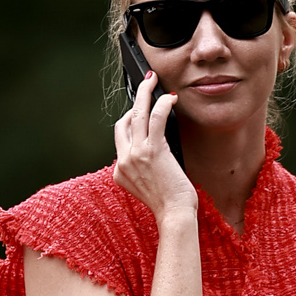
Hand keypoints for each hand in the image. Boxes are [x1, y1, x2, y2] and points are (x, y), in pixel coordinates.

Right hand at [113, 71, 194, 226]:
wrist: (175, 215)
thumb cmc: (169, 202)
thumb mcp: (149, 185)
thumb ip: (144, 167)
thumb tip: (155, 142)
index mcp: (120, 171)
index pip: (120, 139)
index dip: (131, 122)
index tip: (141, 110)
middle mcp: (124, 161)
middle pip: (122, 122)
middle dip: (134, 101)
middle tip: (145, 86)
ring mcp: (135, 155)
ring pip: (136, 114)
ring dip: (144, 93)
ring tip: (152, 81)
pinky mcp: (153, 150)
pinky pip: (154, 118)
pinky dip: (162, 104)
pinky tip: (170, 98)